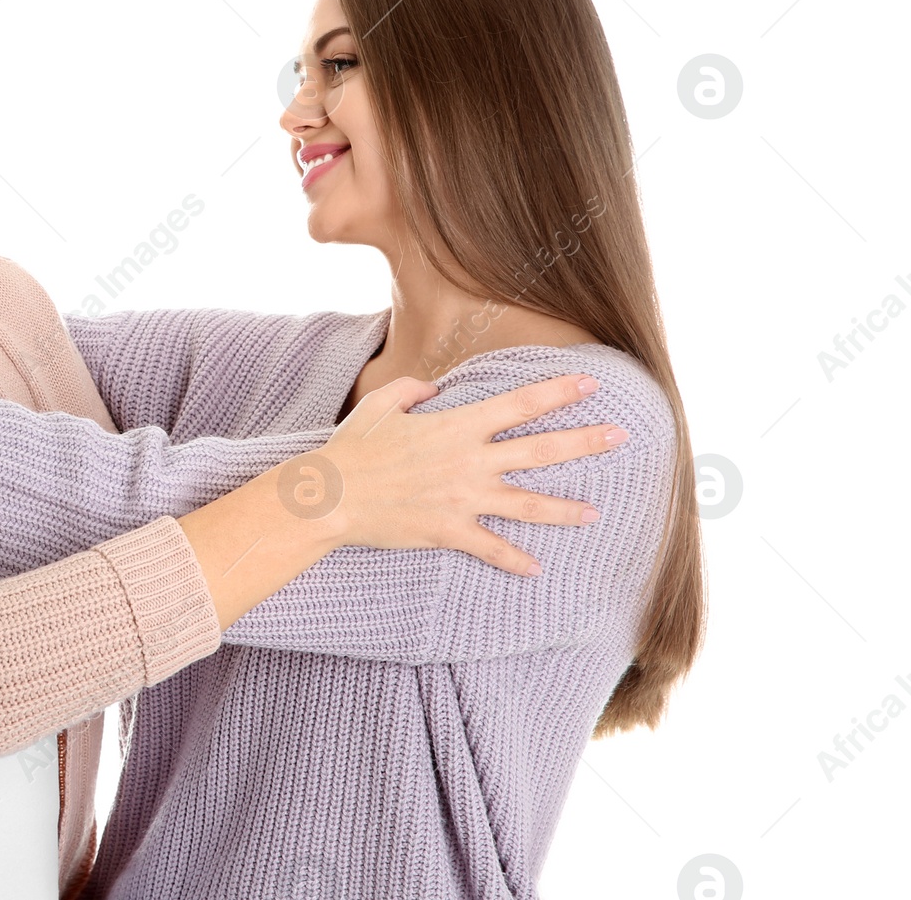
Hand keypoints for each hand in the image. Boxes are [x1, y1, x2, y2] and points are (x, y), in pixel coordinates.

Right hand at [306, 373, 621, 576]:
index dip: (559, 391)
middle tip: (622, 436)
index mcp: (457, 425)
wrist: (330, 495)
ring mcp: (463, 498)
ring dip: (567, 509)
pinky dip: (515, 560)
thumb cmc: (352, 448)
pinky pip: (492, 548)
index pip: (521, 403)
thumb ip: (413, 390)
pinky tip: (536, 570)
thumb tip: (434, 388)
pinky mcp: (449, 531)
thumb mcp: (381, 405)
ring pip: (529, 504)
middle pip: (541, 449)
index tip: (592, 381)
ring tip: (597, 513)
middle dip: (586, 441)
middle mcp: (470, 461)